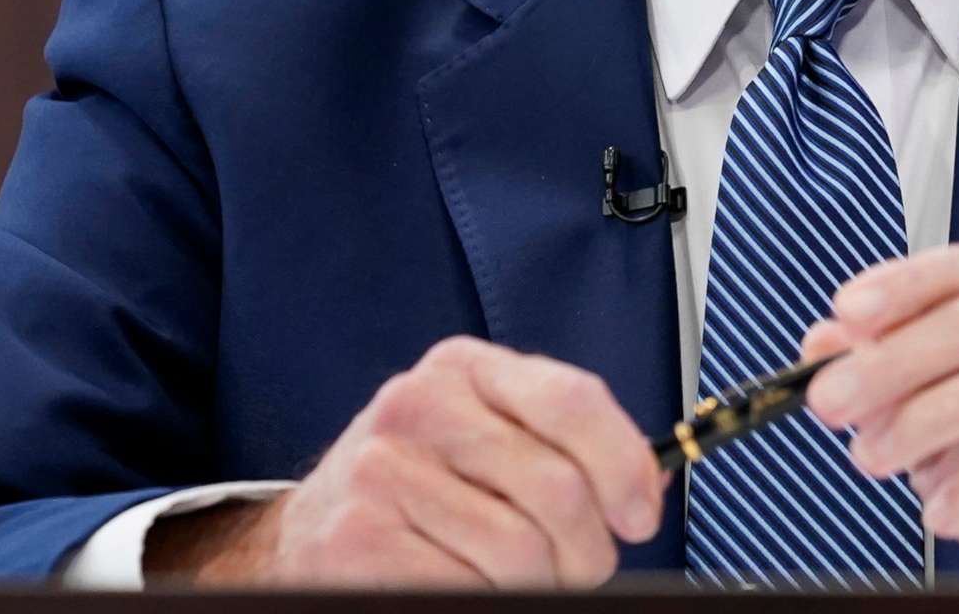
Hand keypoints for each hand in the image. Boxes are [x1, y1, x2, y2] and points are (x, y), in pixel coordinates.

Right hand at [147, 337, 663, 587]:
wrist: (315, 529)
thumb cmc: (421, 486)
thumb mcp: (485, 436)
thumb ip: (559, 443)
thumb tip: (643, 488)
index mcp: (463, 368)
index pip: (572, 401)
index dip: (624, 465)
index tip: (640, 514)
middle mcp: (417, 405)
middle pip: (558, 487)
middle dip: (587, 548)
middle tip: (577, 567)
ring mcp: (382, 470)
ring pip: (521, 551)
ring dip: (538, 584)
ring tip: (516, 579)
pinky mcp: (359, 537)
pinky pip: (467, 587)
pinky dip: (482, 598)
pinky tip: (462, 582)